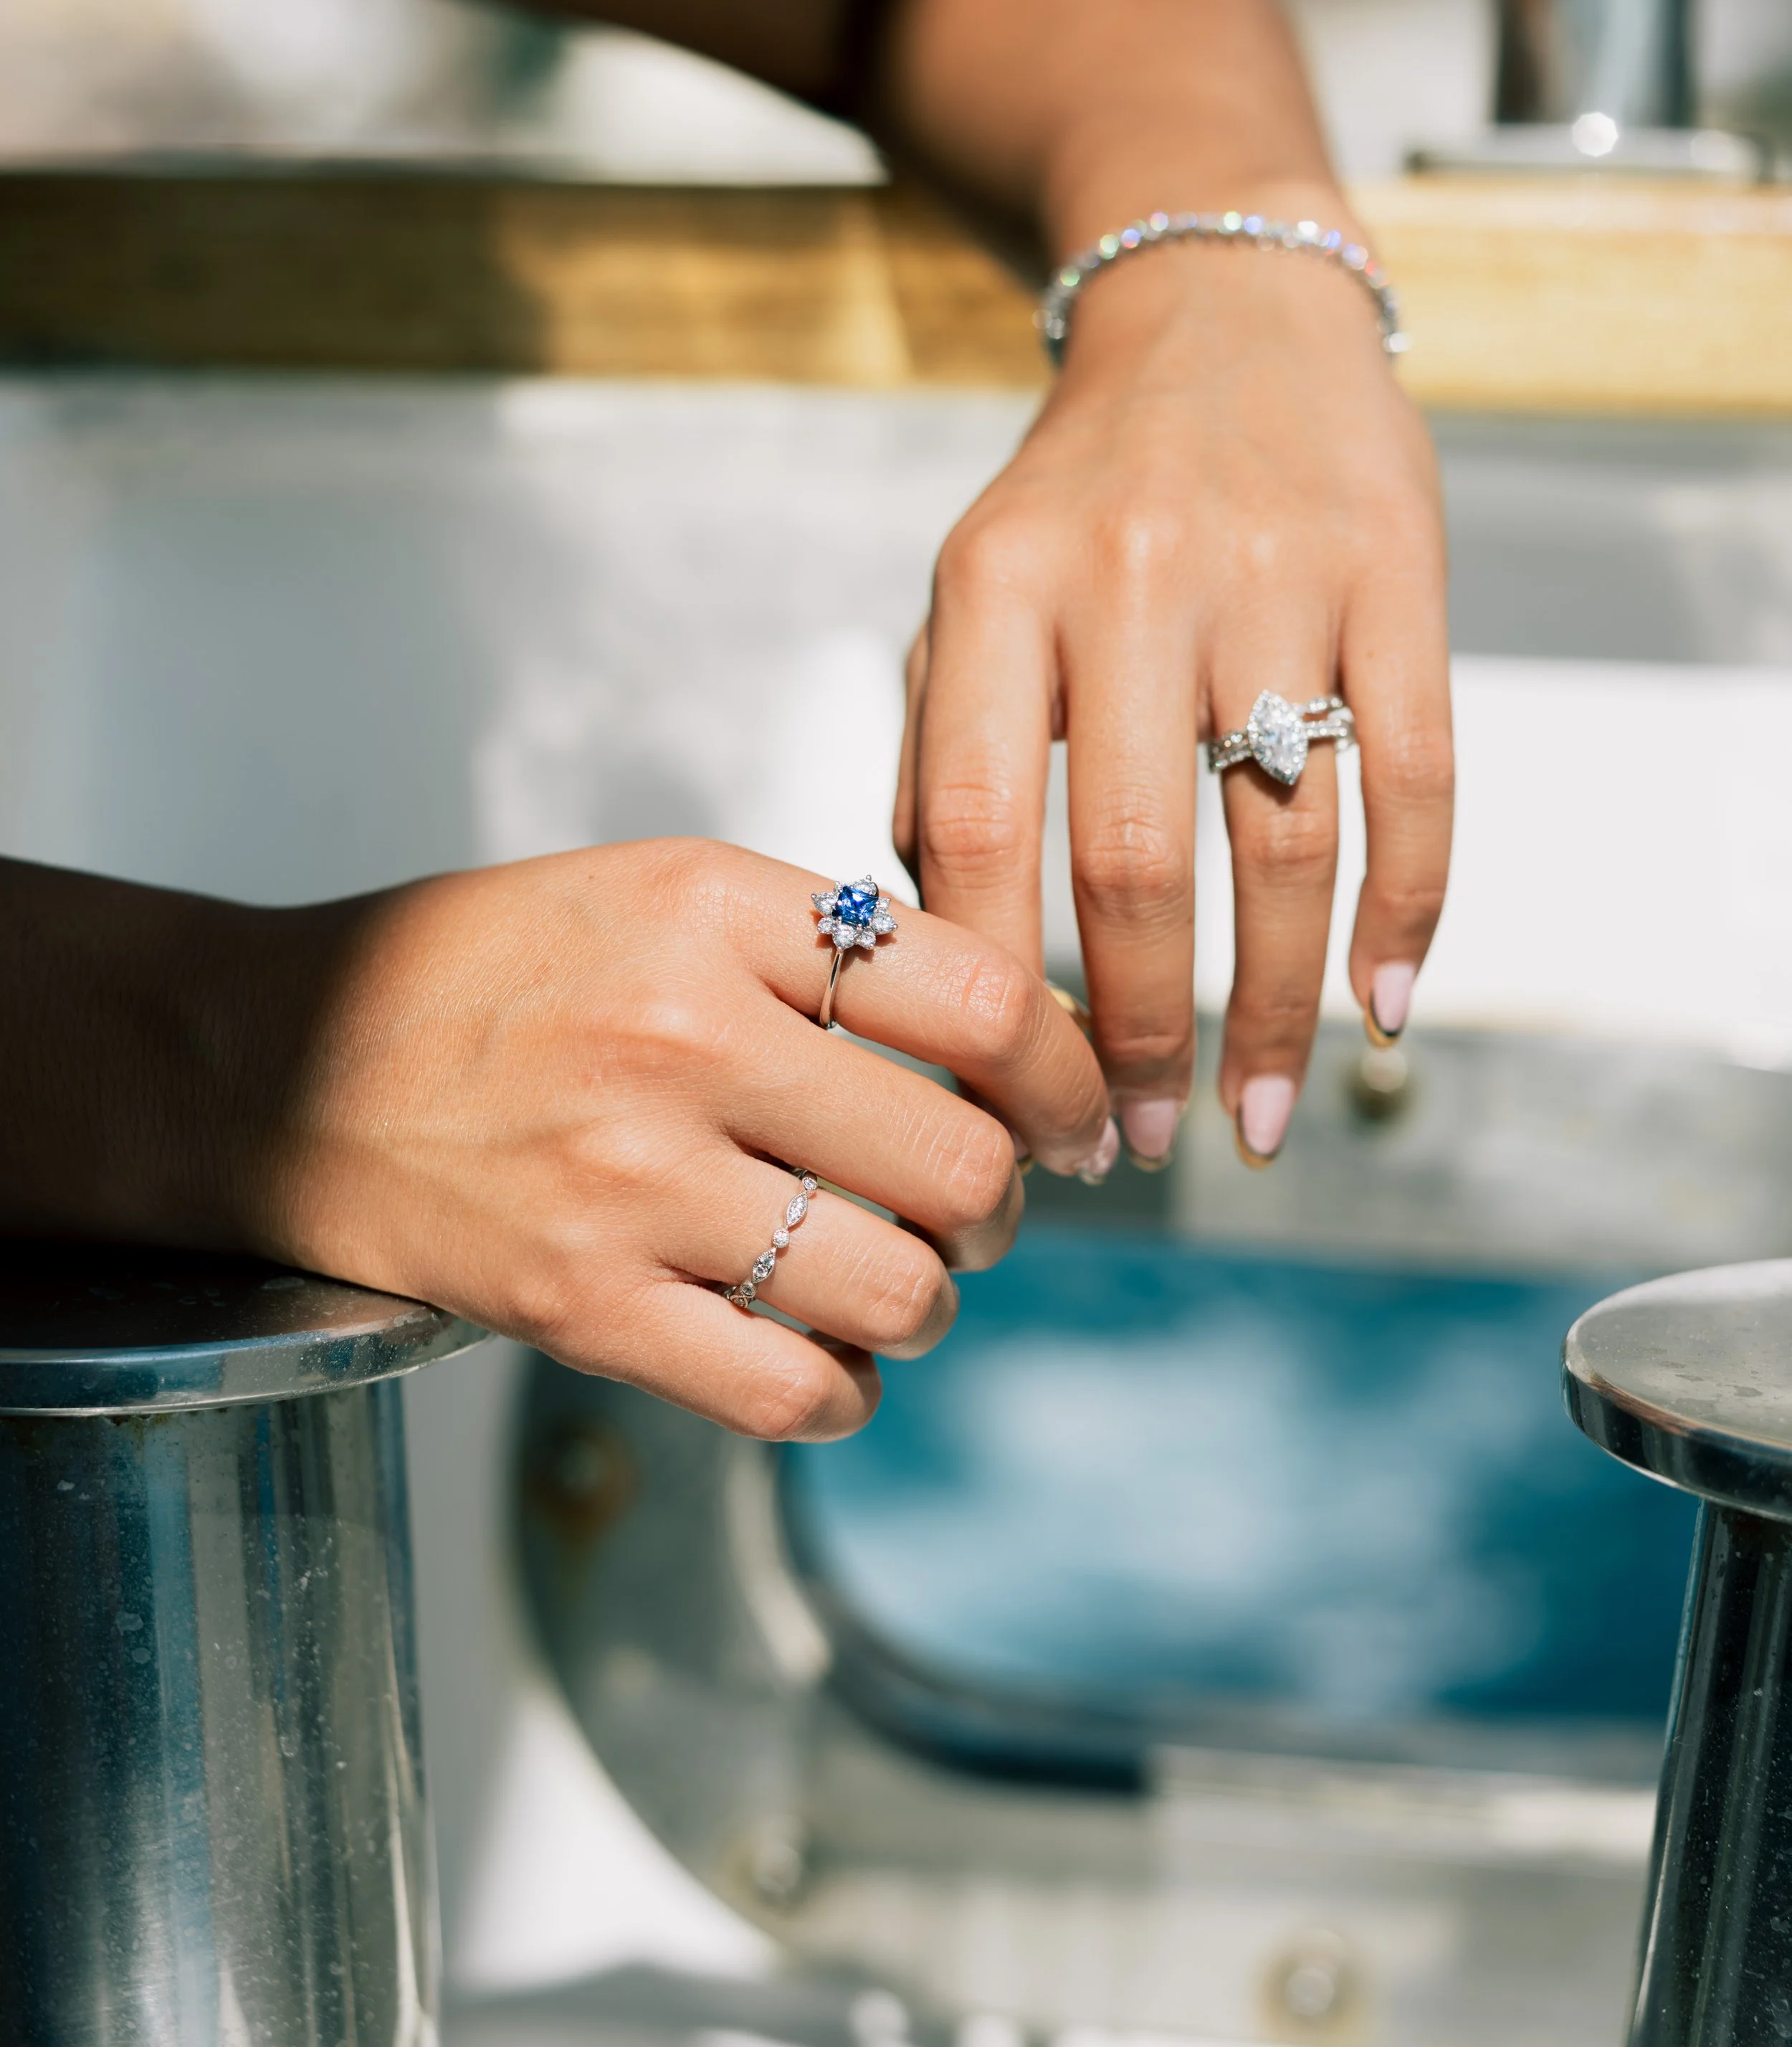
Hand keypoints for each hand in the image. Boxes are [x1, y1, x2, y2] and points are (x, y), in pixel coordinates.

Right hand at [234, 841, 1112, 1438]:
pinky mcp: (579, 1307)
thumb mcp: (658, 890)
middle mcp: (678, 1039)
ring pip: (895, 1288)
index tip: (1074, 1108)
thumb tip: (1013, 1037)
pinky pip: (789, 1389)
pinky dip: (843, 1389)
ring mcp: (627, 1183)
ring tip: (900, 1279)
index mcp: (713, 911)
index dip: (1067, 1067)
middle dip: (1006, 1201)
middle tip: (983, 1203)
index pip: (981, 994)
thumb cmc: (488, 973)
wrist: (278, 1066)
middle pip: (959, 1160)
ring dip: (930, 1300)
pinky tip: (828, 1357)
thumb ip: (824, 946)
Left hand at [895, 213, 1452, 1168]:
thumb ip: (937, 753)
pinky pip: (1418, 778)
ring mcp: (1279, 577)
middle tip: (1136, 1139)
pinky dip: (1408, 912)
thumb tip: (931, 947)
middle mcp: (1132, 581)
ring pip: (1283, 840)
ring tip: (1252, 1115)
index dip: (987, 985)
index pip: (973, 825)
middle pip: (1132, 860)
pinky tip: (1383, 1009)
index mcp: (997, 590)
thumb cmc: (1077, 500)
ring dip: (1272, 1008)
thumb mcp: (965, 595)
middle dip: (1132, 1030)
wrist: (1224, 317)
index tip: (1010, 1093)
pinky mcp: (1400, 578)